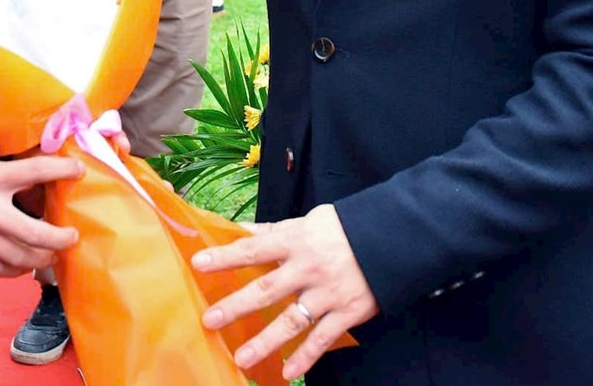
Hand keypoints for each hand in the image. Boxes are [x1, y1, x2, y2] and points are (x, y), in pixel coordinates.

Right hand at [0, 151, 81, 276]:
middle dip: (62, 237)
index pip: (37, 173)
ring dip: (44, 258)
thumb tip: (27, 182)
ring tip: (52, 253)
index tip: (77, 173)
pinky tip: (24, 265)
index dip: (63, 172)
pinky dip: (18, 270)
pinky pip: (1, 270)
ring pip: (23, 259)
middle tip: (71, 235)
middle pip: (39, 233)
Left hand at [194, 204, 375, 380]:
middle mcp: (308, 268)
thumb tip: (240, 230)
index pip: (254, 248)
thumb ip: (275, 231)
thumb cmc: (346, 228)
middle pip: (266, 289)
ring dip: (265, 341)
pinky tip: (288, 372)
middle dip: (235, 306)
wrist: (394, 238)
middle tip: (209, 320)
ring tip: (241, 358)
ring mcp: (327, 293)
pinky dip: (305, 357)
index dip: (226, 255)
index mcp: (297, 240)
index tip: (199, 263)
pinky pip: (322, 338)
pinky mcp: (347, 312)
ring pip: (291, 321)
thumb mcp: (309, 221)